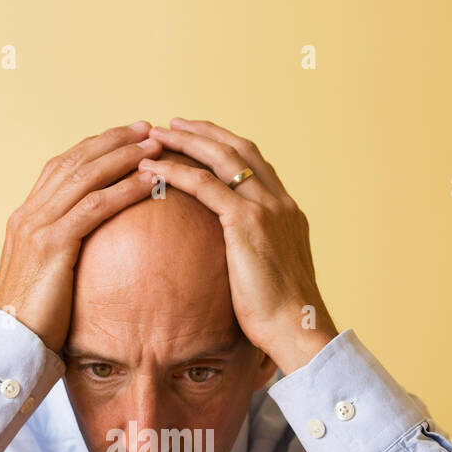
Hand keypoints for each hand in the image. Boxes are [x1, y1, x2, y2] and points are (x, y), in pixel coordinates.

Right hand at [0, 121, 164, 353]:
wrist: (9, 343)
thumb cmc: (33, 320)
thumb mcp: (46, 278)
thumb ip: (62, 255)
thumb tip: (88, 251)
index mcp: (26, 218)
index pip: (62, 168)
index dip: (94, 148)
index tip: (124, 137)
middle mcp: (29, 214)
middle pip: (75, 162)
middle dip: (112, 141)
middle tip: (146, 127)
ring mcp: (38, 226)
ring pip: (85, 177)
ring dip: (123, 157)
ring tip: (155, 145)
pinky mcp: (52, 244)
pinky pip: (94, 207)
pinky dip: (123, 189)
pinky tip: (149, 180)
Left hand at [137, 118, 337, 374]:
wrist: (298, 328)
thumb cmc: (281, 315)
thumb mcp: (270, 274)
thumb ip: (255, 254)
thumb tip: (233, 261)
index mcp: (287, 210)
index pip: (255, 163)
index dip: (225, 146)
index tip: (199, 139)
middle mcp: (280, 201)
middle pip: (239, 149)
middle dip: (204, 132)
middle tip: (173, 124)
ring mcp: (266, 208)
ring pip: (222, 158)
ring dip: (186, 142)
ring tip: (157, 135)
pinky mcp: (247, 222)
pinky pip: (206, 186)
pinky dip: (177, 171)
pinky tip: (153, 167)